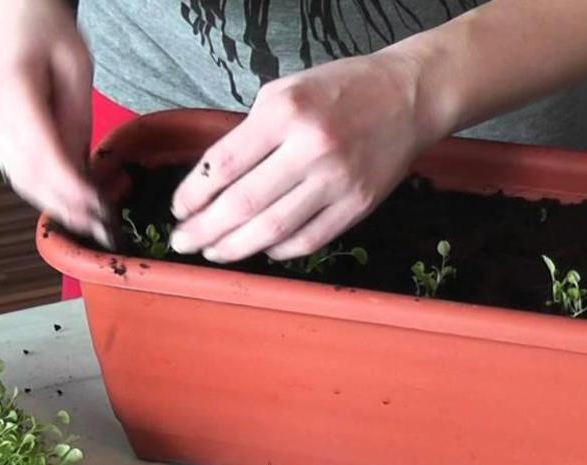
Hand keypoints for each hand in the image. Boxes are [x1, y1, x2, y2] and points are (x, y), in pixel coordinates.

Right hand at [0, 0, 107, 245]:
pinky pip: (16, 170)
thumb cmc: (46, 32)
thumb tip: (82, 171)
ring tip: (91, 223)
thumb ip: (77, 121)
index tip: (98, 210)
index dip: (71, 190)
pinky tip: (70, 203)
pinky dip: (44, 190)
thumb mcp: (76, 69)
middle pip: (29, 176)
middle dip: (68, 207)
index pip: (42, 155)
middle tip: (102, 228)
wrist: (9, 14)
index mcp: (11, 92)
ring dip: (57, 205)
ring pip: (19, 180)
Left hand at [169, 51, 429, 262]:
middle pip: (242, 204)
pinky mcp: (359, 204)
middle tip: (183, 242)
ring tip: (213, 252)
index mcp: (284, 112)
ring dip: (236, 247)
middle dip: (204, 230)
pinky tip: (262, 249)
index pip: (223, 164)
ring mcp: (338, 181)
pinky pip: (310, 239)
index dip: (193, 194)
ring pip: (274, 229)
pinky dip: (280, 250)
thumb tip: (215, 182)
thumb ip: (251, 132)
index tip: (178, 209)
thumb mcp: (284, 91)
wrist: (408, 97)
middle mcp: (310, 147)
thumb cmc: (340, 90)